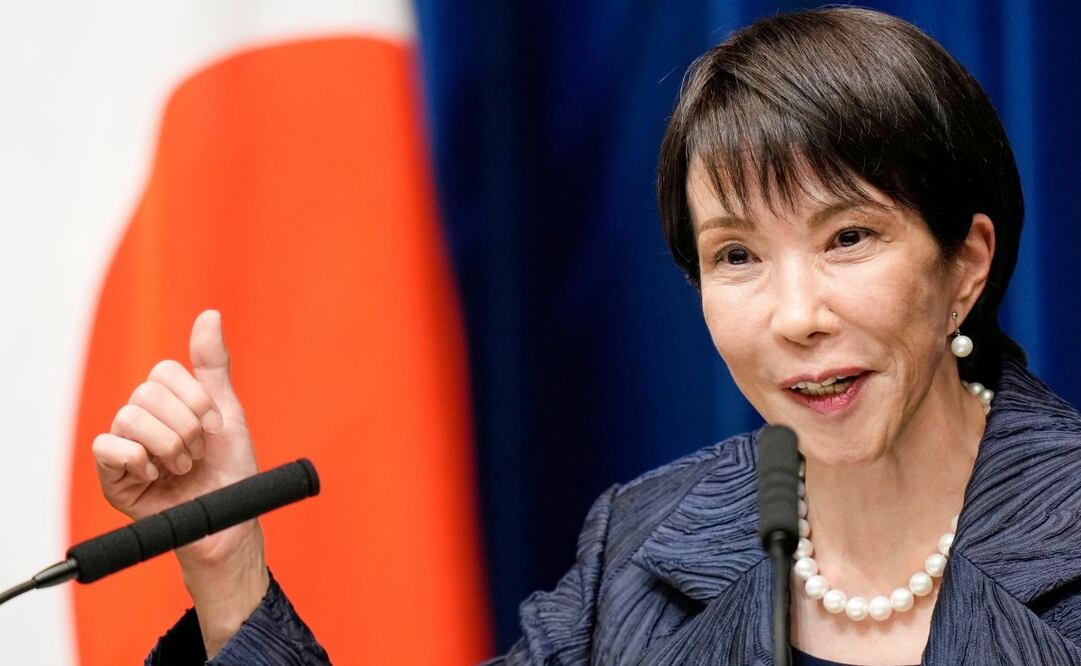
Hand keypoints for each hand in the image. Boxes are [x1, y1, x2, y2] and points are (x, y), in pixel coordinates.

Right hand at [92, 309, 260, 567]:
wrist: (227, 518)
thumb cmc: (229, 469)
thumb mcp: (227, 410)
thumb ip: (213, 364)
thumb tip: (209, 314)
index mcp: (168, 400)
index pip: (164, 372)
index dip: (195, 399)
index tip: (216, 426)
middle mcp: (142, 418)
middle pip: (147, 394)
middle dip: (186, 426)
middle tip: (199, 453)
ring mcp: (124, 445)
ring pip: (129, 417)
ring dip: (169, 446)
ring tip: (183, 468)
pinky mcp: (112, 475)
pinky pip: (107, 446)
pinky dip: (138, 459)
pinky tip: (155, 475)